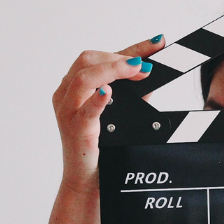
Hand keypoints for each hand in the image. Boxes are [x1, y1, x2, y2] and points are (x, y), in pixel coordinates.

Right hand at [52, 35, 165, 189]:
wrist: (87, 181)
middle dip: (120, 57)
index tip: (157, 42)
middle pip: (88, 60)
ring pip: (83, 77)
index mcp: (74, 86)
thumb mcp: (121, 112)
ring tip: (136, 69)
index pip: (100, 57)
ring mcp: (67, 111)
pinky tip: (108, 92)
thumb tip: (151, 70)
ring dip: (113, 69)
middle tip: (146, 65)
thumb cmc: (102, 146)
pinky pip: (84, 110)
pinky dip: (97, 99)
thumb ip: (134, 92)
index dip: (131, 47)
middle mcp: (66, 94)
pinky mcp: (75, 130)